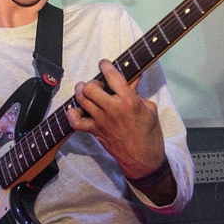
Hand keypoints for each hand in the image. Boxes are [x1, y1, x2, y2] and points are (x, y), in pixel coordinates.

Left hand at [66, 60, 166, 179]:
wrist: (144, 159)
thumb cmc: (150, 134)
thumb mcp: (149, 108)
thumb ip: (136, 92)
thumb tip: (133, 77)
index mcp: (129, 101)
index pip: (112, 76)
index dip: (105, 66)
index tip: (104, 64)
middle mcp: (112, 109)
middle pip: (90, 87)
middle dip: (92, 81)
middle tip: (97, 84)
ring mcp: (101, 121)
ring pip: (81, 99)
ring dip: (81, 92)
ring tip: (86, 92)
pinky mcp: (95, 132)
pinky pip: (76, 122)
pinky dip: (73, 114)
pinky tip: (77, 110)